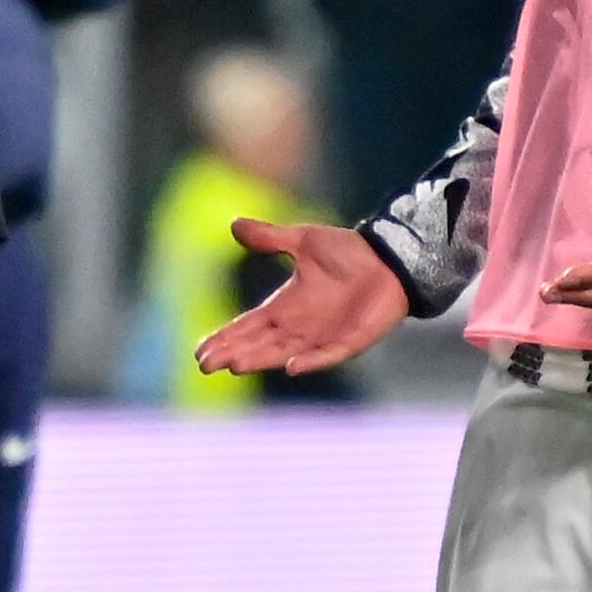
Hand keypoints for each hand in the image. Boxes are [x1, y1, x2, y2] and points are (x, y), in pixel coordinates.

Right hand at [194, 217, 408, 376]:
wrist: (390, 258)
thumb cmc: (348, 252)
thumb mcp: (303, 240)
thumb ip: (270, 237)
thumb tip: (232, 225)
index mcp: (285, 306)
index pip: (247, 326)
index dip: (225, 338)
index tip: (200, 350)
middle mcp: (299, 327)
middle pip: (258, 344)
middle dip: (233, 354)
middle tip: (205, 366)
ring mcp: (324, 337)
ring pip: (284, 353)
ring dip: (260, 360)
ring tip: (235, 366)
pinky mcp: (350, 341)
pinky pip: (327, 355)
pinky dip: (309, 362)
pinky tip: (290, 367)